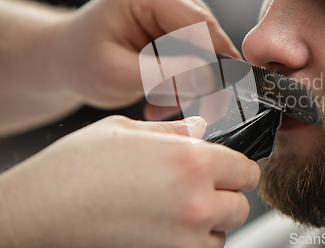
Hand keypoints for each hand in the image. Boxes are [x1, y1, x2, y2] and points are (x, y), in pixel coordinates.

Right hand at [0, 116, 259, 247]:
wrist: (37, 213)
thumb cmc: (74, 168)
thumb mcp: (126, 131)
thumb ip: (174, 131)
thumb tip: (201, 129)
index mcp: (190, 159)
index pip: (246, 169)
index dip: (238, 167)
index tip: (229, 168)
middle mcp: (194, 202)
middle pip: (240, 205)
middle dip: (225, 195)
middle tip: (201, 187)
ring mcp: (183, 239)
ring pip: (223, 233)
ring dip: (211, 222)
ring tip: (180, 209)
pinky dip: (193, 242)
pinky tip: (168, 228)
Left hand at [50, 0, 240, 118]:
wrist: (68, 56)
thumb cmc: (81, 61)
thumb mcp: (118, 75)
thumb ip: (166, 75)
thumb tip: (209, 76)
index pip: (199, 25)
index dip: (216, 62)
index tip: (220, 96)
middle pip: (207, 37)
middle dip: (197, 79)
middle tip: (175, 109)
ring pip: (207, 47)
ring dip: (189, 82)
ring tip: (158, 102)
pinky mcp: (181, 12)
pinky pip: (200, 49)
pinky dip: (185, 76)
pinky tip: (162, 91)